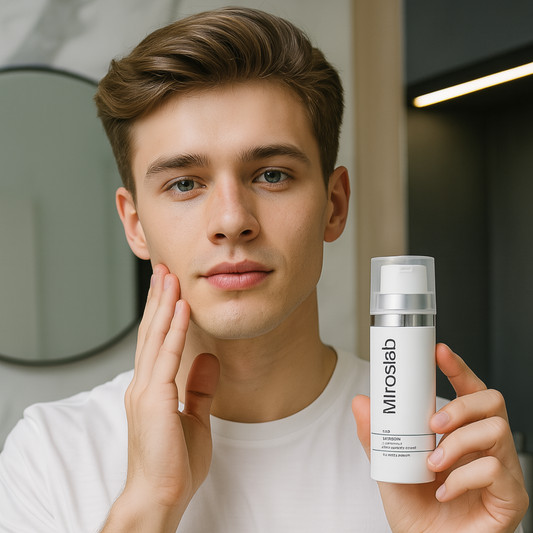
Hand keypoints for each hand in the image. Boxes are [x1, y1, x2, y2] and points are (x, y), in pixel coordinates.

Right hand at [103, 264, 219, 531]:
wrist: (161, 494)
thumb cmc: (174, 463)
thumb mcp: (194, 417)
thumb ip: (198, 387)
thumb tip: (207, 358)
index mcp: (151, 388)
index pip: (155, 341)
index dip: (162, 313)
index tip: (169, 289)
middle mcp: (143, 384)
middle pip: (151, 332)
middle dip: (158, 299)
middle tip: (164, 269)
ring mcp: (145, 390)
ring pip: (155, 336)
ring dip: (164, 304)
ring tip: (170, 276)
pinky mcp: (154, 398)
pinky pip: (166, 355)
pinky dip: (174, 328)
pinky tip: (181, 308)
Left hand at [353, 344, 528, 532]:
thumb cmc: (415, 509)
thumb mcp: (388, 467)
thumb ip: (376, 437)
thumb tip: (361, 402)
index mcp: (461, 433)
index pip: (468, 391)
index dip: (458, 367)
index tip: (438, 351)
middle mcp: (486, 447)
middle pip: (492, 401)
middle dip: (460, 405)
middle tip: (432, 423)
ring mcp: (502, 471)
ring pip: (498, 430)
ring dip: (458, 442)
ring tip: (432, 463)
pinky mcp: (510, 498)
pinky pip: (497, 471)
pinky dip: (463, 477)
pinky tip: (445, 490)